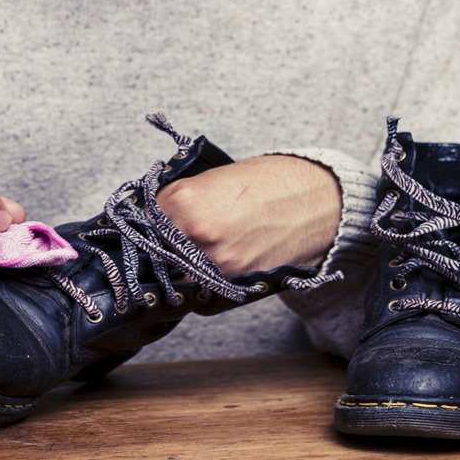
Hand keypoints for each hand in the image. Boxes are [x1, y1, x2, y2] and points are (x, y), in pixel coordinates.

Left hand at [156, 155, 341, 276]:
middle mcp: (195, 234)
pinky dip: (205, 272)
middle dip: (164, 240)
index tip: (156, 220)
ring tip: (205, 242)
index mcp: (185, 201)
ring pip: (178, 268)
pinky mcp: (232, 281)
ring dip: (183, 260)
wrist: (313, 200)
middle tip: (178, 232)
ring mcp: (213, 261)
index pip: (146, 218)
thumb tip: (155, 216)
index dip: (151, 218)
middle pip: (158, 247)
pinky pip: (203, 281)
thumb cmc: (267, 182)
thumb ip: (179, 199)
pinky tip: (219, 255)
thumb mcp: (212, 179)